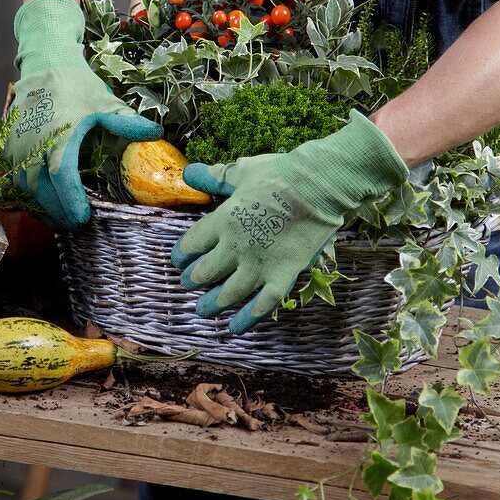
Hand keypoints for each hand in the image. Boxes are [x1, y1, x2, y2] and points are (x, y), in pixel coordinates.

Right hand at [5, 0, 161, 229]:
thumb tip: (156, 134)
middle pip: (41, 190)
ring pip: (25, 187)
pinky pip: (15, 176)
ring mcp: (18, 145)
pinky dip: (28, 193)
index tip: (83, 218)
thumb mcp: (105, 102)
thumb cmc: (78, 85)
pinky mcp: (9, 145)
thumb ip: (127, 123)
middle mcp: (34, 143)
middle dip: (57, 212)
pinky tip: (43, 201)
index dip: (71, 202)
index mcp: (61, 136)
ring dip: (41, 206)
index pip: (63, 178)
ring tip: (59, 218)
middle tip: (75, 226)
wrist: (45, 63)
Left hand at [170, 110, 407, 334]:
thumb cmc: (280, 174)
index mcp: (222, 220)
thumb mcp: (241, 171)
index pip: (191, 244)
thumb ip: (214, 177)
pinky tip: (235, 328)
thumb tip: (189, 173)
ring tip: (203, 310)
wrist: (320, 185)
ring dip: (212, 303)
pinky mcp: (284, 275)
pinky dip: (248, 318)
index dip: (182, 254)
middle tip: (188, 283)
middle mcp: (236, 247)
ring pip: (228, 293)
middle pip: (205, 271)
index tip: (179, 259)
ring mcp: (260, 264)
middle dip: (193, 279)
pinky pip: (263, 304)